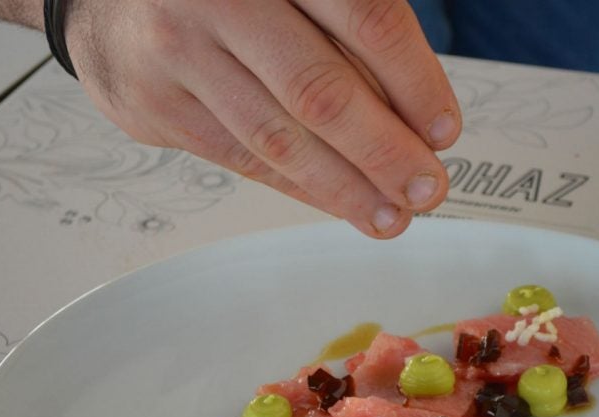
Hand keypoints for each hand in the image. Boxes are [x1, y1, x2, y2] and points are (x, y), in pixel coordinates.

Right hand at [62, 0, 460, 237]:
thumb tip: (411, 113)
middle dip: (385, 151)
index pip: (365, 19)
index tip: (444, 130)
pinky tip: (335, 202)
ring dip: (344, 187)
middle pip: (321, 90)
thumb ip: (341, 26)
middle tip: (427, 189)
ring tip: (389, 215)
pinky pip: (240, 157)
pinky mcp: (154, 104)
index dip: (414, 82)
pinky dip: (296, 186)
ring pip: (278, 137)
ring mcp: (178, 52)